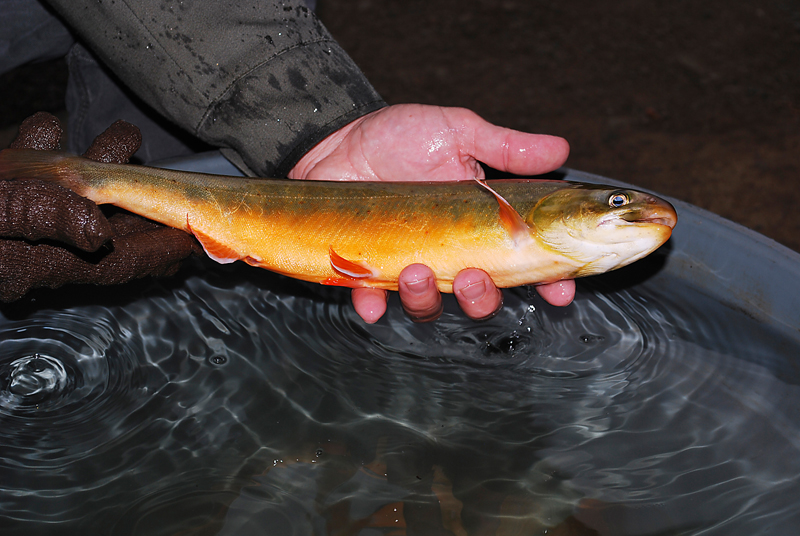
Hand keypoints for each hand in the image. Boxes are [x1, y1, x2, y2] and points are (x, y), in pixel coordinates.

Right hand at [0, 113, 198, 300]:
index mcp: (37, 262)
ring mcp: (7, 218)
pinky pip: (18, 173)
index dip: (157, 251)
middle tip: (169, 176)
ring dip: (95, 161)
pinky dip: (37, 147)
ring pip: (65, 192)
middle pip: (101, 225)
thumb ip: (44, 220)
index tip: (192, 241)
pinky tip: (46, 127)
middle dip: (137, 196)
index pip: (115, 262)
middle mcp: (28, 246)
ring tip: (123, 132)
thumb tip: (101, 234)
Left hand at [289, 104, 574, 322]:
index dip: (547, 279)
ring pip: (429, 305)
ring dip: (427, 299)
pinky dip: (372, 303)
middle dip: (481, 298)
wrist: (338, 140)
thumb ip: (506, 147)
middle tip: (471, 278)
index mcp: (479, 224)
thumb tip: (560, 150)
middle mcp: (448, 252)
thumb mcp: (458, 132)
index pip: (522, 260)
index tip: (558, 287)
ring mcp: (409, 263)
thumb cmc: (399, 137)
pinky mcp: (368, 269)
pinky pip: (373, 299)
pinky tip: (371, 298)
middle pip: (478, 296)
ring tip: (417, 272)